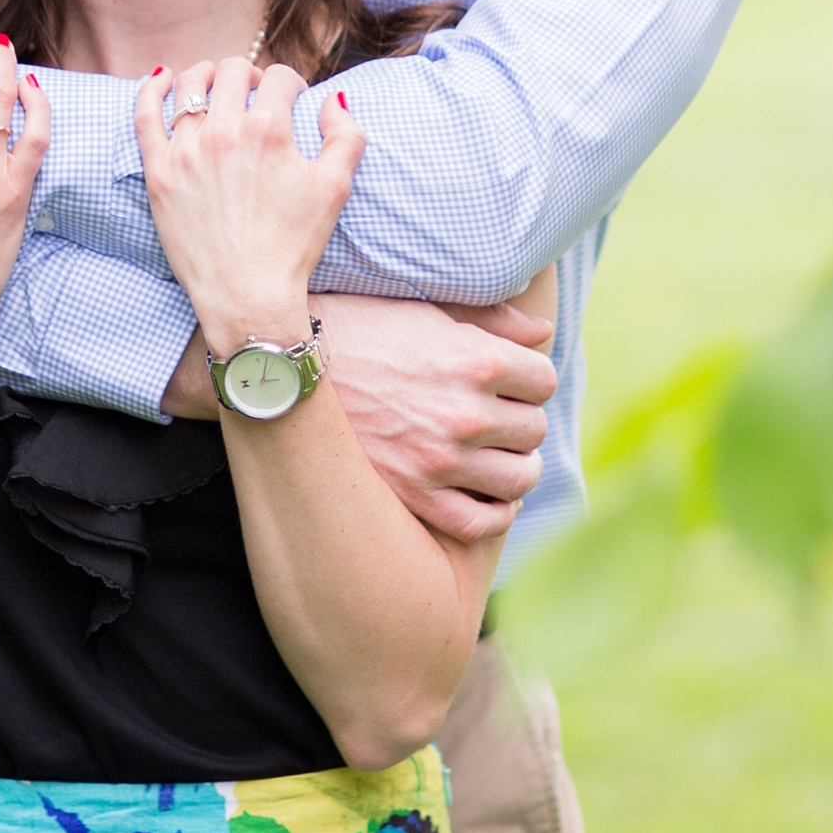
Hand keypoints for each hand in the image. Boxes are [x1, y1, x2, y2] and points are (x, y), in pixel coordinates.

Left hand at [134, 57, 363, 356]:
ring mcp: (185, 151)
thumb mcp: (336, 188)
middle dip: (250, 74)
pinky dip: (152, 89)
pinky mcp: (158, 172)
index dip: (290, 84)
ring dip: (208, 76)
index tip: (291, 99)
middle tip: (256, 93)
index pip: (278, 77)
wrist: (248, 297)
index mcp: (269, 130)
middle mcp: (224, 131)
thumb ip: (346, 134)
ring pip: (190, 85)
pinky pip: (145, 114)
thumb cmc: (293, 245)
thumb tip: (334, 99)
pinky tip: (162, 78)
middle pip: (233, 71)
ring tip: (216, 86)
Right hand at [314, 294, 556, 543]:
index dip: (529, 379)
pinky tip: (490, 496)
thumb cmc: (359, 329)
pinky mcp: (415, 495)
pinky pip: (481, 522)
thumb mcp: (427, 311)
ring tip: (500, 457)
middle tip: (498, 416)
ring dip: (516, 466)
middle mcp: (466, 413)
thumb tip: (543, 334)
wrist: (289, 370)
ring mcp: (441, 460)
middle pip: (534, 429)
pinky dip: (496, 512)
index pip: (543, 380)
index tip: (513, 382)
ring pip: (519, 477)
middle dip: (520, 420)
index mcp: (477, 360)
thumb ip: (494, 321)